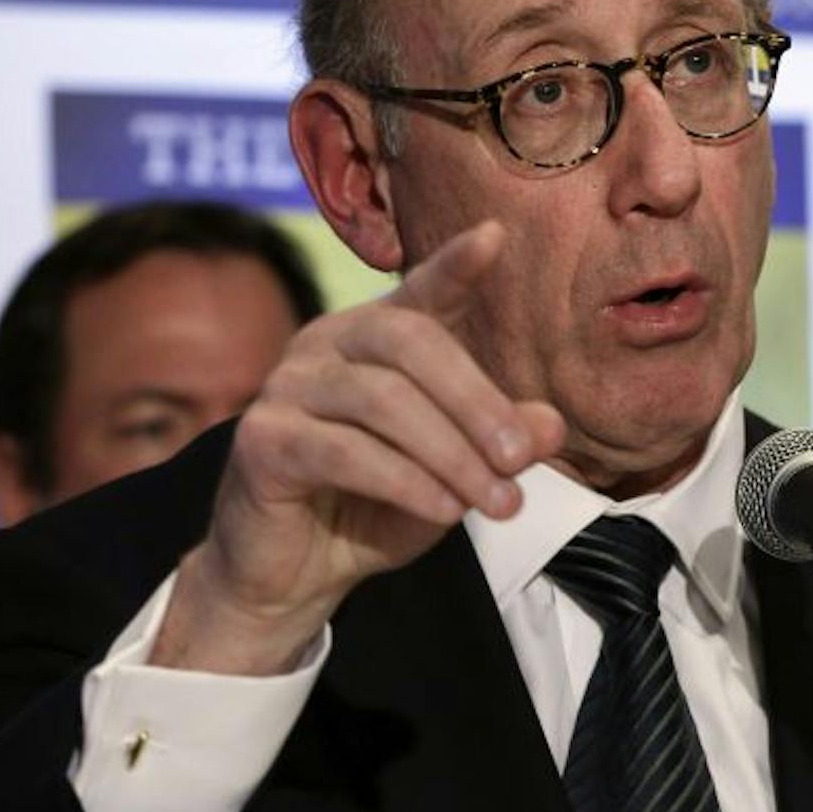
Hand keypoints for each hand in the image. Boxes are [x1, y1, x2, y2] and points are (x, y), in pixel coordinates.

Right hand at [151, 221, 562, 673]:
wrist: (296, 576)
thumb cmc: (377, 508)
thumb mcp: (455, 475)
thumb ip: (501, 443)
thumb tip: (552, 425)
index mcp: (376, 339)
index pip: (419, 290)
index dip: (454, 264)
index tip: (493, 236)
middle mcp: (326, 344)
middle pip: (410, 342)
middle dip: (477, 402)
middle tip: (521, 460)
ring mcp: (286, 386)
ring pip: (381, 399)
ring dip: (451, 453)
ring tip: (498, 501)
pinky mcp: (260, 440)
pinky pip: (341, 450)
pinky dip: (404, 480)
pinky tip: (445, 511)